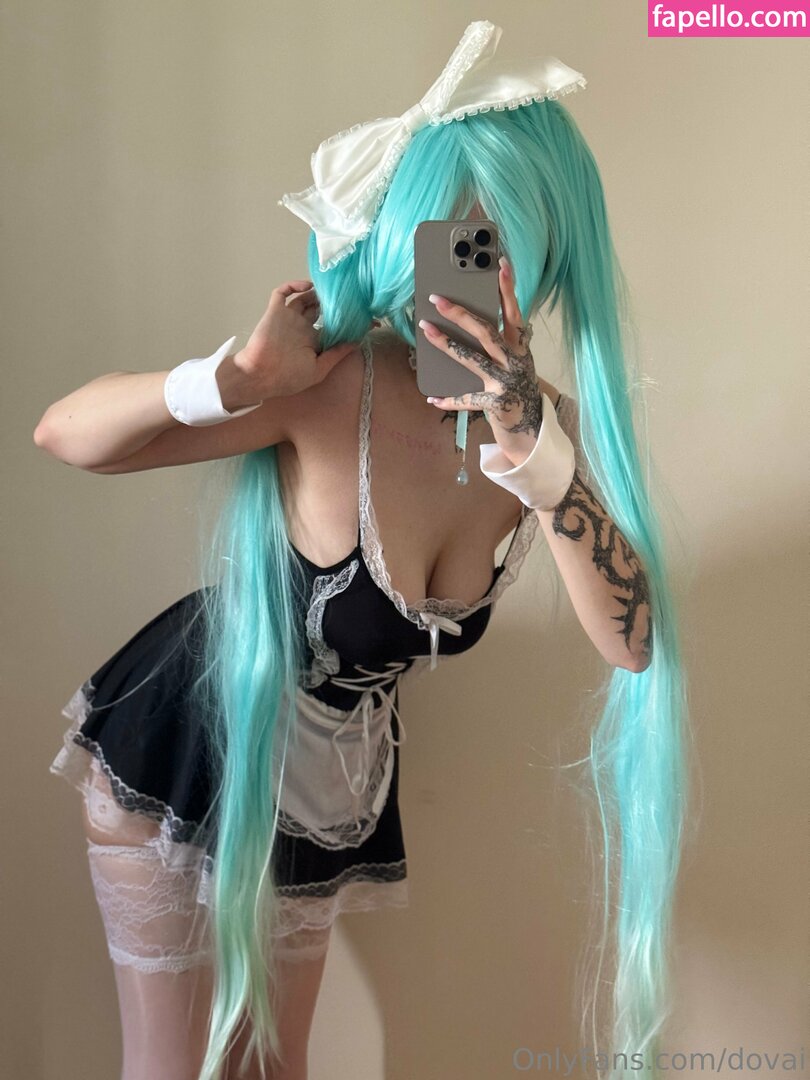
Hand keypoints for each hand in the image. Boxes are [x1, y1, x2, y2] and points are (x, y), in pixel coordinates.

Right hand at [235, 280, 370, 398]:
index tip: (366, 317)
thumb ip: (337, 354)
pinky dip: (294, 285)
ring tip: (330, 289)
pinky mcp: (275, 310)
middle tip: (347, 296)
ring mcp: (289, 317)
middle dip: (332, 302)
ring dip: (316, 292)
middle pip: (319, 308)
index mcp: (312, 341)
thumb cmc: (288, 377)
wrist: (259, 374)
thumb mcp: (318, 370)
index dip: (346, 321)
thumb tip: (357, 341)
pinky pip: (282, 292)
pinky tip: (307, 286)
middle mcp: (302, 327)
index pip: (332, 326)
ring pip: (304, 298)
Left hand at [417, 256, 541, 465]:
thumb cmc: (517, 390)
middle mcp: (516, 361)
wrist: (533, 430)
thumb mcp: (515, 362)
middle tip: (437, 298)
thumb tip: (467, 319)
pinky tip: (431, 398)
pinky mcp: (496, 404)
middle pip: (487, 331)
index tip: (500, 263)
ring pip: (472, 358)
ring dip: (446, 343)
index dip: (508, 288)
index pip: (514, 312)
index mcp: (521, 348)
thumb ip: (500, 343)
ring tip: (425, 328)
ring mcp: (506, 382)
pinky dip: (448, 400)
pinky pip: (467, 400)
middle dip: (460, 312)